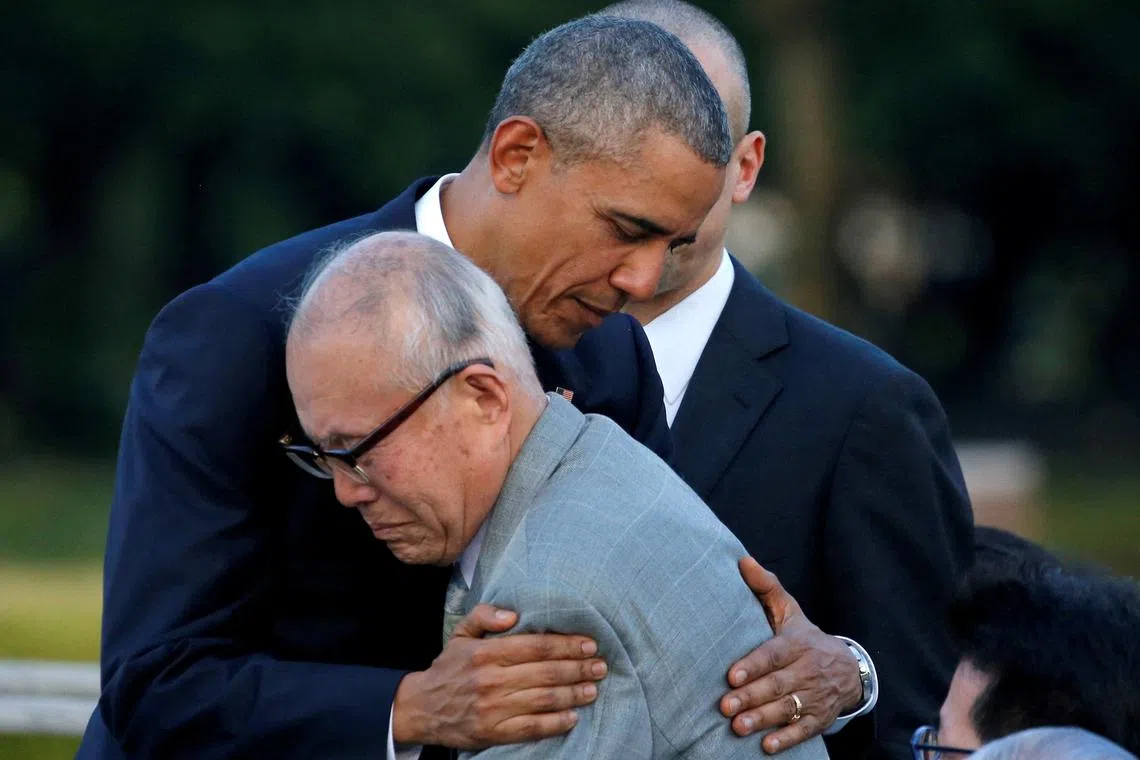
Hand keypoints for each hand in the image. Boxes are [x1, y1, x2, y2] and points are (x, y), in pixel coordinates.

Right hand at [392, 603, 606, 748]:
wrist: (420, 708)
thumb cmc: (449, 668)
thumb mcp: (461, 633)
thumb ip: (486, 615)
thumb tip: (515, 613)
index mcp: (486, 652)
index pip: (535, 646)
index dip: (566, 644)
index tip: (589, 644)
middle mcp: (491, 679)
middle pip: (545, 672)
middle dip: (578, 668)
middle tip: (600, 665)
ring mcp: (493, 708)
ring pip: (543, 700)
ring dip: (573, 694)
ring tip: (593, 688)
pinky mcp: (493, 732)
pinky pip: (531, 728)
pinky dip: (555, 722)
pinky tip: (573, 716)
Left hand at [720, 558, 862, 753]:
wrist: (849, 667)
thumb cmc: (805, 638)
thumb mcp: (790, 611)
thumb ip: (766, 588)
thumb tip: (742, 560)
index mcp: (797, 643)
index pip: (774, 654)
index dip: (753, 665)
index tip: (731, 676)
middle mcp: (808, 670)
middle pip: (777, 684)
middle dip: (751, 696)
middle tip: (726, 706)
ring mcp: (815, 696)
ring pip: (788, 708)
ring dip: (763, 719)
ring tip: (738, 726)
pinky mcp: (820, 718)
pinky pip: (804, 730)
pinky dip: (787, 738)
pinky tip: (767, 746)